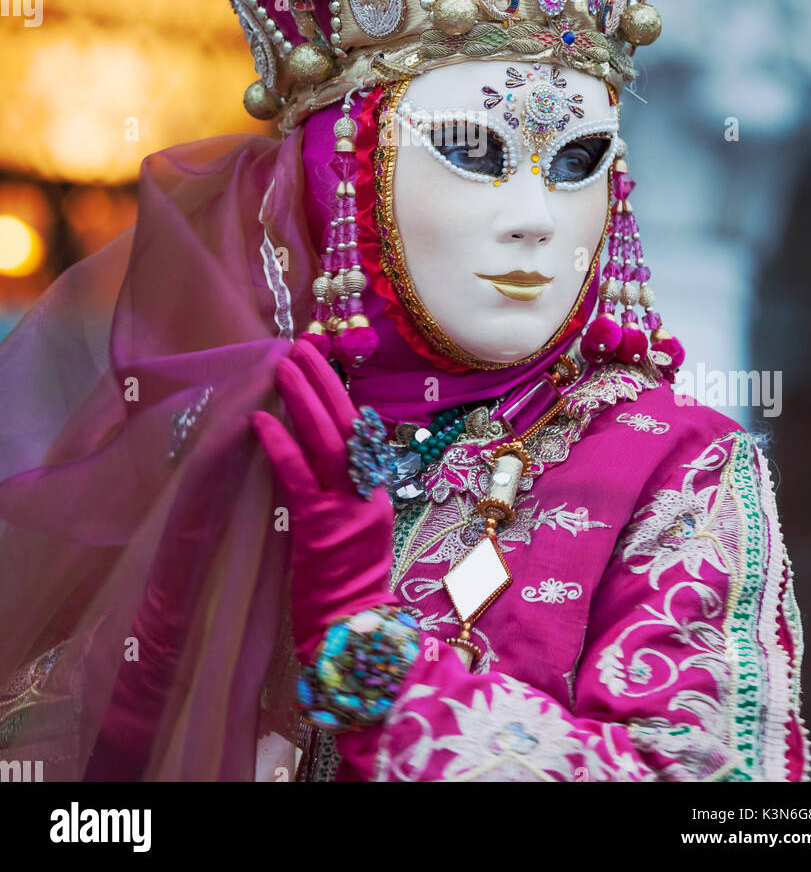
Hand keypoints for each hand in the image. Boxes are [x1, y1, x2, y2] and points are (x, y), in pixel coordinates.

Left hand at [251, 337, 396, 662]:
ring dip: (303, 398)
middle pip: (347, 424)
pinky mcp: (320, 529)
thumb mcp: (353, 534)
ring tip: (282, 366)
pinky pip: (298, 476)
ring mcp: (347, 510)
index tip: (321, 362)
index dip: (339, 394)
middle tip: (300, 346)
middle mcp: (368, 495)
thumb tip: (317, 454)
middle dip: (323, 381)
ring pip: (327, 440)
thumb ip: (341, 494)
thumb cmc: (346, 591)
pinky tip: (261, 419)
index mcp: (377, 494)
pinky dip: (280, 444)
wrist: (352, 637)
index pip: (360, 431)